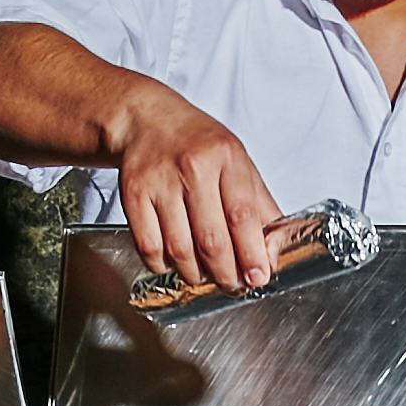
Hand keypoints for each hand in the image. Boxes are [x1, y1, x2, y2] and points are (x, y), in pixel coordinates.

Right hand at [108, 88, 281, 293]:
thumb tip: (272, 251)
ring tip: (205, 275)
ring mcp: (160, 182)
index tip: (258, 277)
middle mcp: (193, 167)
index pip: (242, 215)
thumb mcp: (237, 161)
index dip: (252, 253)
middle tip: (232, 284)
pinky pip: (149, 247)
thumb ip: (259, 204)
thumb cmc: (196, 144)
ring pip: (180, 250)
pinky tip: (174, 262)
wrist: (146, 120)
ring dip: (196, 274)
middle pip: (211, 240)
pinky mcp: (134, 195)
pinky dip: (164, 265)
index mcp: (226, 157)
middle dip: (226, 273)